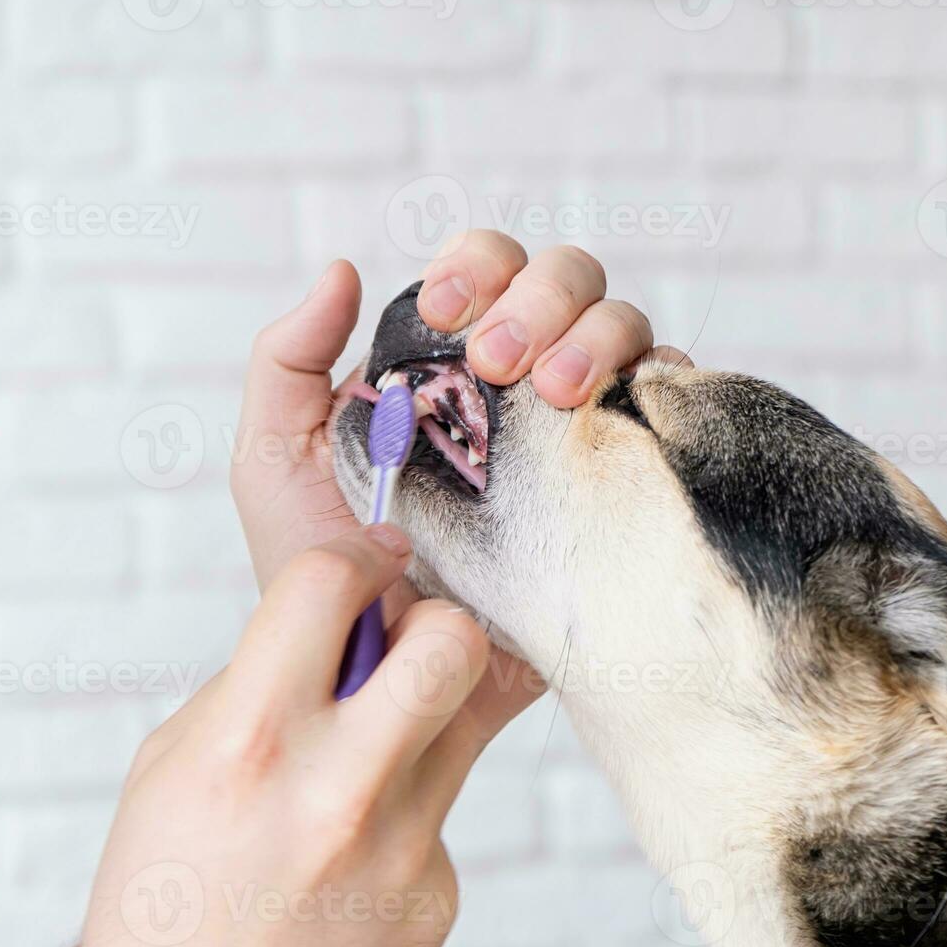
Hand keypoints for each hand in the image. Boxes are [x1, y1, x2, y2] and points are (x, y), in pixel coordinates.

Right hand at [77, 525, 542, 946]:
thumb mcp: (170, 768)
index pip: (330, 584)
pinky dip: (409, 803)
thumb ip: (255, 683)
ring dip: (429, 703)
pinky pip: (446, 803)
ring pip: (471, 713)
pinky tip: (355, 848)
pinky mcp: (439, 892)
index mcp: (248, 745)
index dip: (352, 556)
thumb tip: (338, 623)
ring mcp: (402, 847)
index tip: (361, 566)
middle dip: (433, 619)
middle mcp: (337, 791)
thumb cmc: (166, 895)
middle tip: (399, 643)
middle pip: (452, 641)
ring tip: (373, 741)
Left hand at [232, 232, 678, 591]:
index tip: (446, 314)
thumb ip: (287, 362)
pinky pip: (669, 411)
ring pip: (627, 330)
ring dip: (598, 338)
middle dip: (542, 299)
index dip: (479, 268)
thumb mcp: (277, 461)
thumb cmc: (328, 574)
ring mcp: (573, 434)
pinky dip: (664, 387)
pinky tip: (618, 413)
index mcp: (443, 364)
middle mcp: (517, 387)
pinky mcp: (618, 488)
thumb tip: (342, 270)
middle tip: (497, 362)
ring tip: (557, 393)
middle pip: (568, 283)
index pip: (486, 273)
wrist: (390, 678)